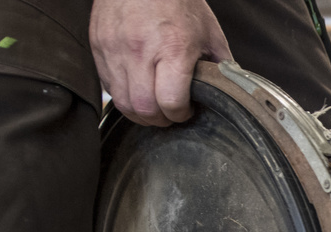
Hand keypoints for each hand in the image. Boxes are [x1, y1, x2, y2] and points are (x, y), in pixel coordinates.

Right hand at [90, 0, 232, 125]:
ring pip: (122, 103)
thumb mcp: (209, 32)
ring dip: (139, 113)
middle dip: (159, 119)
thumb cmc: (177, 1)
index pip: (171, 103)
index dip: (180, 115)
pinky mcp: (98, 46)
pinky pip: (108, 85)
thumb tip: (232, 90)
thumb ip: (220, 65)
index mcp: (172, 48)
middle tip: (168, 114)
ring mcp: (115, 49)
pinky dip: (122, 94)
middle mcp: (140, 51)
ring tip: (152, 107)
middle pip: (144, 109)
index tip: (186, 111)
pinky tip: (137, 89)